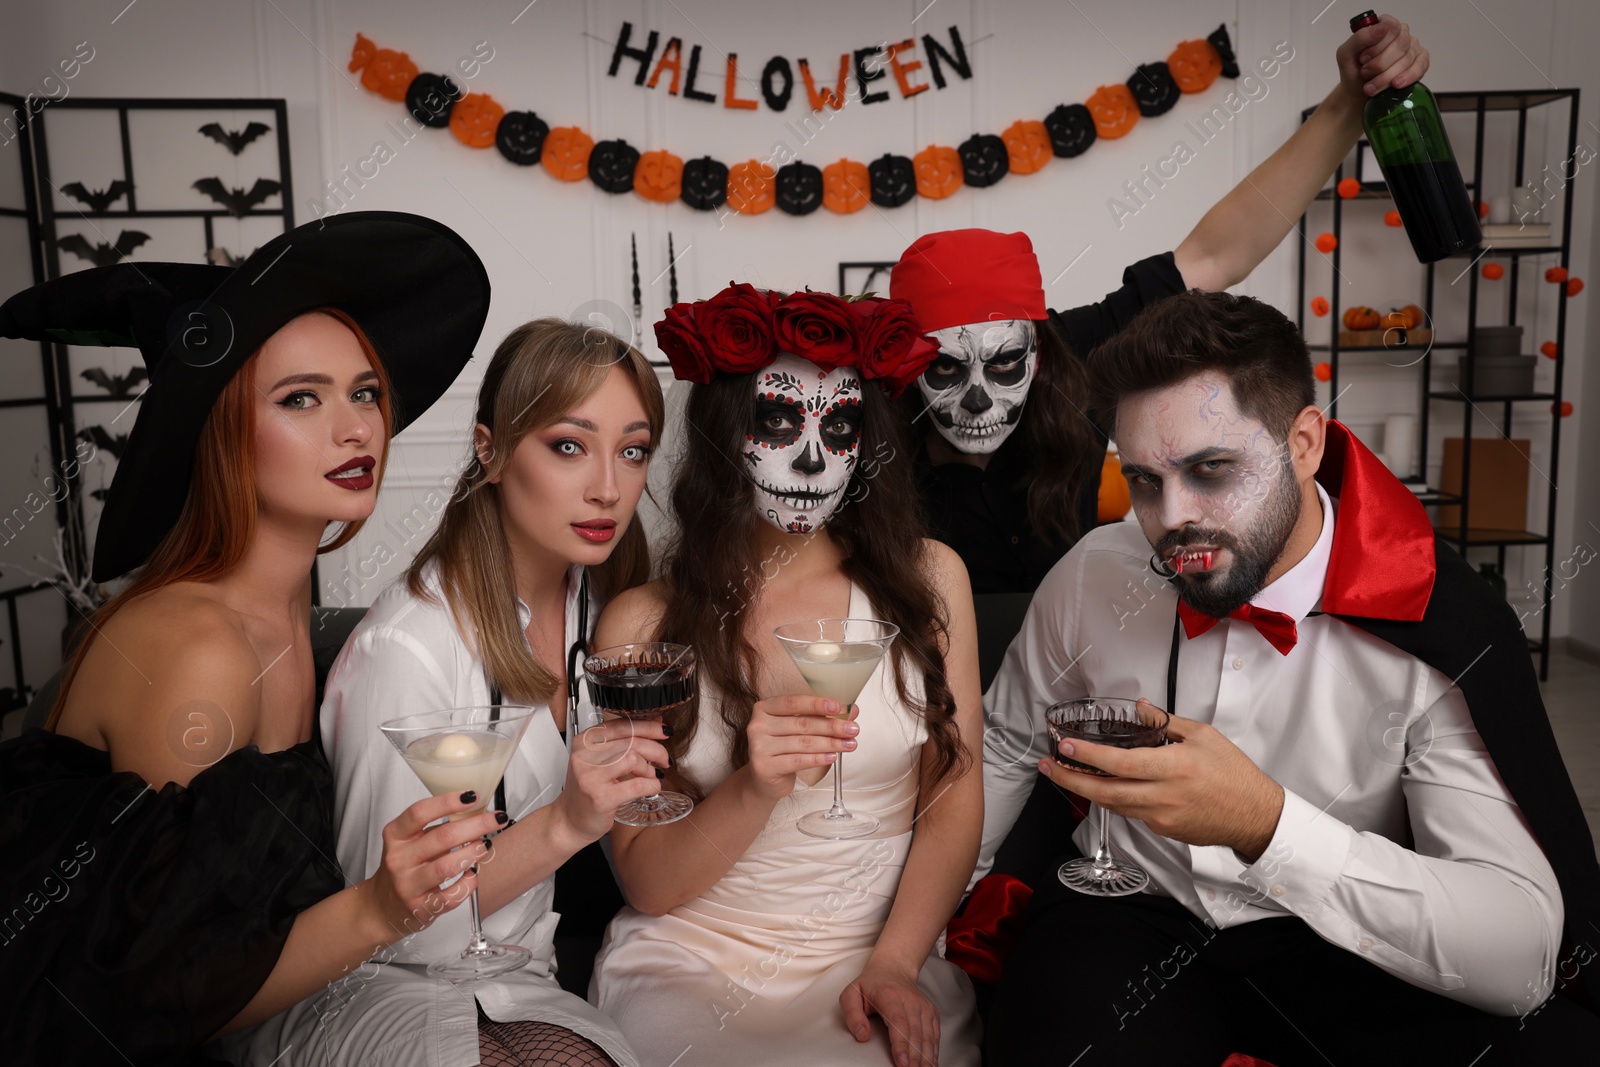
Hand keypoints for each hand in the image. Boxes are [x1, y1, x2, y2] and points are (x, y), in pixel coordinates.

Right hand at [363, 791, 498, 941]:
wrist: (382, 907)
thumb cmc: (404, 868)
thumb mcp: (409, 842)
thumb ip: (435, 828)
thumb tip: (475, 812)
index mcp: (396, 835)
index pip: (420, 812)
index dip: (448, 802)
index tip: (473, 795)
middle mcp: (399, 859)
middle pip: (443, 837)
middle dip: (476, 825)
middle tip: (496, 819)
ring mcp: (408, 885)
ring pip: (448, 866)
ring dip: (473, 853)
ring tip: (485, 846)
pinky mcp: (420, 908)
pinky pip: (452, 895)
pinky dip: (469, 883)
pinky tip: (473, 875)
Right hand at [557, 718, 671, 841]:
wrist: (570, 819)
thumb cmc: (588, 788)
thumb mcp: (601, 759)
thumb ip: (625, 740)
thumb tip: (656, 722)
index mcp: (584, 741)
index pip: (621, 725)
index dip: (647, 726)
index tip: (663, 731)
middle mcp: (584, 756)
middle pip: (631, 741)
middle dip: (656, 749)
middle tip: (664, 759)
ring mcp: (591, 777)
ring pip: (634, 759)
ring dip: (650, 768)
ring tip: (652, 776)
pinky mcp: (601, 798)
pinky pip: (636, 785)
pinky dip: (651, 785)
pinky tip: (652, 787)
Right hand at [744, 693, 855, 801]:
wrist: (764, 779)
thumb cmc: (783, 749)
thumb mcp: (798, 728)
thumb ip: (820, 717)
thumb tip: (852, 711)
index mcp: (764, 708)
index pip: (793, 702)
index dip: (817, 704)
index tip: (838, 707)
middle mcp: (757, 725)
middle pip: (802, 724)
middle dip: (831, 727)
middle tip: (853, 729)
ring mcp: (758, 747)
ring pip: (803, 743)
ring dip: (830, 743)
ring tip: (849, 744)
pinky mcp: (764, 766)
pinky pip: (798, 761)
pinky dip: (818, 758)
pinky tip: (832, 756)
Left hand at [841, 962, 939, 1066]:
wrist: (893, 969)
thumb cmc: (870, 985)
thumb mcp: (851, 994)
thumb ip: (852, 1014)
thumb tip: (862, 1035)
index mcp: (889, 996)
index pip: (898, 1022)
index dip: (901, 1044)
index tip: (902, 1062)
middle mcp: (910, 1000)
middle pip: (915, 1033)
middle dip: (914, 1057)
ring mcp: (923, 1006)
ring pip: (927, 1036)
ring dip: (926, 1057)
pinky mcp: (931, 1012)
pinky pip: (935, 1035)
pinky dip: (934, 1051)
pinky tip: (930, 1064)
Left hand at [1039, 703, 1284, 861]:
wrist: (1255, 815)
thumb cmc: (1234, 774)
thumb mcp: (1203, 735)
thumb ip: (1165, 722)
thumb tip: (1138, 708)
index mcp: (1174, 767)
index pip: (1120, 763)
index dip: (1088, 757)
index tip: (1064, 747)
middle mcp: (1163, 795)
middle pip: (1105, 792)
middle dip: (1070, 779)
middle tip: (1047, 766)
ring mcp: (1161, 817)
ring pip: (1113, 805)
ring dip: (1086, 791)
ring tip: (1063, 774)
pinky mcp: (1163, 829)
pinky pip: (1131, 813)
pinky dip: (1113, 799)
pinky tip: (1102, 786)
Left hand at [1337, 13, 1428, 98]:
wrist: (1358, 92)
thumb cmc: (1353, 70)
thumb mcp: (1346, 54)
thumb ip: (1360, 37)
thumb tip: (1382, 27)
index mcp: (1384, 26)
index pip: (1391, 28)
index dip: (1377, 46)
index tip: (1363, 59)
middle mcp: (1401, 34)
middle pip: (1400, 44)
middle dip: (1379, 64)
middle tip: (1365, 73)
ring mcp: (1412, 48)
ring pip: (1407, 59)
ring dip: (1386, 77)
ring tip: (1371, 87)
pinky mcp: (1420, 62)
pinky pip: (1420, 67)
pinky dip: (1407, 77)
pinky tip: (1395, 85)